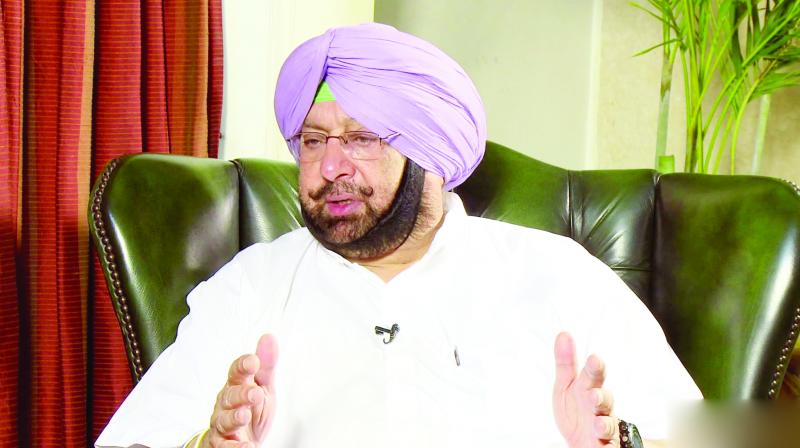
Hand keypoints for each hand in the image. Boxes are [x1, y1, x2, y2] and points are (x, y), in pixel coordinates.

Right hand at [204, 334, 278, 447]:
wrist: (238, 440)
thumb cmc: (250, 408)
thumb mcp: (263, 387)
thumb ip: (266, 366)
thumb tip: (269, 336)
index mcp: (236, 386)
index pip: (235, 372)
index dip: (242, 366)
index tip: (253, 361)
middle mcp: (225, 404)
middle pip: (229, 396)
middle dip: (240, 394)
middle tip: (255, 393)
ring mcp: (221, 425)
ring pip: (223, 421)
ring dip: (233, 418)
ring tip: (245, 416)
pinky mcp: (220, 445)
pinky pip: (223, 446)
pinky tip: (247, 446)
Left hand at [552, 332, 618, 447]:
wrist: (582, 441)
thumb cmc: (577, 410)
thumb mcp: (566, 387)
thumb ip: (566, 364)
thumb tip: (563, 334)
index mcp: (590, 390)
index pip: (594, 377)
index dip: (594, 369)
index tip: (594, 359)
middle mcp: (601, 409)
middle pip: (604, 401)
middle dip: (600, 399)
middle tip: (594, 396)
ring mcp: (605, 429)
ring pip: (609, 426)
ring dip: (604, 425)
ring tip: (598, 425)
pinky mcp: (606, 446)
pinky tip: (603, 446)